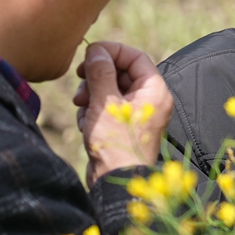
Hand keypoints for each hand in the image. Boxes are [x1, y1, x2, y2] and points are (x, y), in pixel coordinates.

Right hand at [72, 41, 171, 187]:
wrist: (115, 183)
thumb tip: (97, 51)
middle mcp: (151, 101)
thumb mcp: (104, 103)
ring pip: (111, 90)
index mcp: (155, 91)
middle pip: (121, 72)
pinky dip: (93, 111)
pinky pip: (107, 108)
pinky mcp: (124, 128)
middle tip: (80, 80)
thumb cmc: (116, 144)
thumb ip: (101, 73)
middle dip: (97, 76)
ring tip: (81, 106)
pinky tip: (85, 123)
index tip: (89, 53)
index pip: (135, 57)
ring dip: (92, 94)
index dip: (112, 51)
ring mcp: (138, 115)